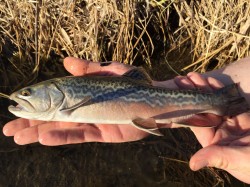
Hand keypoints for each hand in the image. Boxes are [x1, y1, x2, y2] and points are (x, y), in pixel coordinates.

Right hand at [3, 57, 150, 144]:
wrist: (154, 100)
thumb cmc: (134, 83)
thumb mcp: (109, 71)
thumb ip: (88, 68)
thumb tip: (66, 61)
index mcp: (83, 93)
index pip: (54, 98)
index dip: (36, 103)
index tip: (17, 106)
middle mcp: (84, 108)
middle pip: (53, 116)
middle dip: (31, 122)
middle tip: (10, 129)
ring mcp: (91, 120)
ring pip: (61, 127)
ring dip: (40, 132)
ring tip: (19, 136)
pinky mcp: (101, 132)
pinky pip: (78, 135)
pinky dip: (62, 136)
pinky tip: (43, 137)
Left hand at [175, 72, 249, 183]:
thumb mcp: (242, 161)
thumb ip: (218, 158)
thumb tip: (193, 164)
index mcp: (215, 144)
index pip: (197, 124)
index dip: (187, 109)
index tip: (177, 95)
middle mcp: (221, 132)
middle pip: (203, 110)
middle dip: (193, 95)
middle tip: (181, 80)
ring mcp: (232, 122)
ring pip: (214, 103)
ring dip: (204, 89)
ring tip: (193, 76)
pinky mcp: (243, 115)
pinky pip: (229, 100)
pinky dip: (221, 90)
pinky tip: (212, 81)